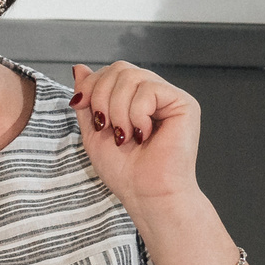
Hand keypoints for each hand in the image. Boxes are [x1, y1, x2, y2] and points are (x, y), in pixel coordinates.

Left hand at [71, 62, 200, 208]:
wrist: (147, 196)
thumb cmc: (125, 172)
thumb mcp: (93, 131)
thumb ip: (88, 100)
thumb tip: (79, 68)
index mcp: (135, 99)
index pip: (111, 71)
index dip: (91, 84)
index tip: (80, 106)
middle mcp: (154, 95)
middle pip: (120, 68)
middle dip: (101, 96)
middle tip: (105, 127)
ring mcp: (170, 97)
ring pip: (132, 76)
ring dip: (117, 109)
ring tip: (124, 136)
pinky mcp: (185, 104)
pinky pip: (149, 89)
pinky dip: (136, 113)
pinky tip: (142, 135)